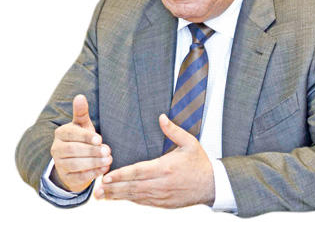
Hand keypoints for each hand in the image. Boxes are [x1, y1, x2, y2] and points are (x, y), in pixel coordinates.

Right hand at [50, 94, 111, 191]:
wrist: (76, 163)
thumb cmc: (82, 139)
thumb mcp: (83, 125)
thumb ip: (81, 112)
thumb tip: (80, 96)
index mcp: (61, 133)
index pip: (72, 134)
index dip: (85, 137)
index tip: (99, 139)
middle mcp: (57, 149)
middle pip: (73, 150)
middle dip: (92, 151)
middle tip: (108, 151)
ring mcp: (60, 165)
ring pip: (75, 164)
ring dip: (94, 163)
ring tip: (109, 159)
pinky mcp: (67, 178)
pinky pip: (79, 177)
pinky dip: (93, 173)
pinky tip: (104, 169)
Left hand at [94, 114, 214, 207]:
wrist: (211, 185)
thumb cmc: (200, 163)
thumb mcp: (189, 142)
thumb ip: (173, 130)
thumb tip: (161, 117)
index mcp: (165, 167)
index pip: (138, 171)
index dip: (121, 174)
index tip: (107, 175)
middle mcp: (161, 183)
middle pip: (133, 187)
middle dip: (113, 188)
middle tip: (97, 189)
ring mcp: (162, 196)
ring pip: (135, 196)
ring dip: (118, 196)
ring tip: (102, 195)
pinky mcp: (164, 203)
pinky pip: (143, 202)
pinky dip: (130, 200)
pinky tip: (120, 198)